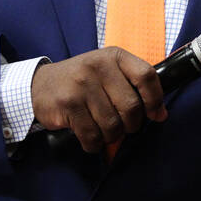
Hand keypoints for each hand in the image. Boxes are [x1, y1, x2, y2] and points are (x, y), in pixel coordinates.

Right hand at [31, 48, 166, 152]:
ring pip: (112, 125)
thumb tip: (161, 114)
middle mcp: (98, 67)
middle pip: (131, 107)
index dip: (155, 99)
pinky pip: (92, 136)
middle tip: (122, 125)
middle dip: (131, 125)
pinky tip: (89, 136)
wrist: (39, 85)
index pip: (147, 76)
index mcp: (114, 56)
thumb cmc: (82, 81)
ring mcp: (81, 85)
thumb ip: (135, 88)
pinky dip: (94, 144)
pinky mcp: (68, 104)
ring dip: (111, 136)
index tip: (155, 113)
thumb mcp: (109, 73)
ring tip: (102, 129)